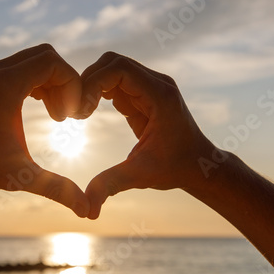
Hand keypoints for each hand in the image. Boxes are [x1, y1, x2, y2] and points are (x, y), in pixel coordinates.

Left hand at [0, 44, 89, 216]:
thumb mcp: (19, 176)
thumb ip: (57, 189)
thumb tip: (87, 210)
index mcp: (4, 85)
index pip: (53, 63)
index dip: (72, 86)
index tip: (71, 118)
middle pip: (46, 56)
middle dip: (64, 83)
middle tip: (65, 116)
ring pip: (32, 61)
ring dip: (50, 84)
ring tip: (55, 116)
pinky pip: (20, 69)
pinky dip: (36, 83)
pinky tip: (40, 110)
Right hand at [81, 52, 215, 218]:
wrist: (198, 165)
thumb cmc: (175, 168)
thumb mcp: (141, 175)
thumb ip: (111, 185)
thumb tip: (86, 211)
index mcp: (160, 95)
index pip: (119, 68)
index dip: (93, 82)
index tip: (81, 109)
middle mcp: (156, 84)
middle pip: (112, 61)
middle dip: (88, 81)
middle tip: (75, 111)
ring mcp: (150, 86)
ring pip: (111, 67)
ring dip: (91, 85)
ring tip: (80, 113)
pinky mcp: (143, 93)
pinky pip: (115, 81)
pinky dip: (98, 91)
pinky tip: (89, 112)